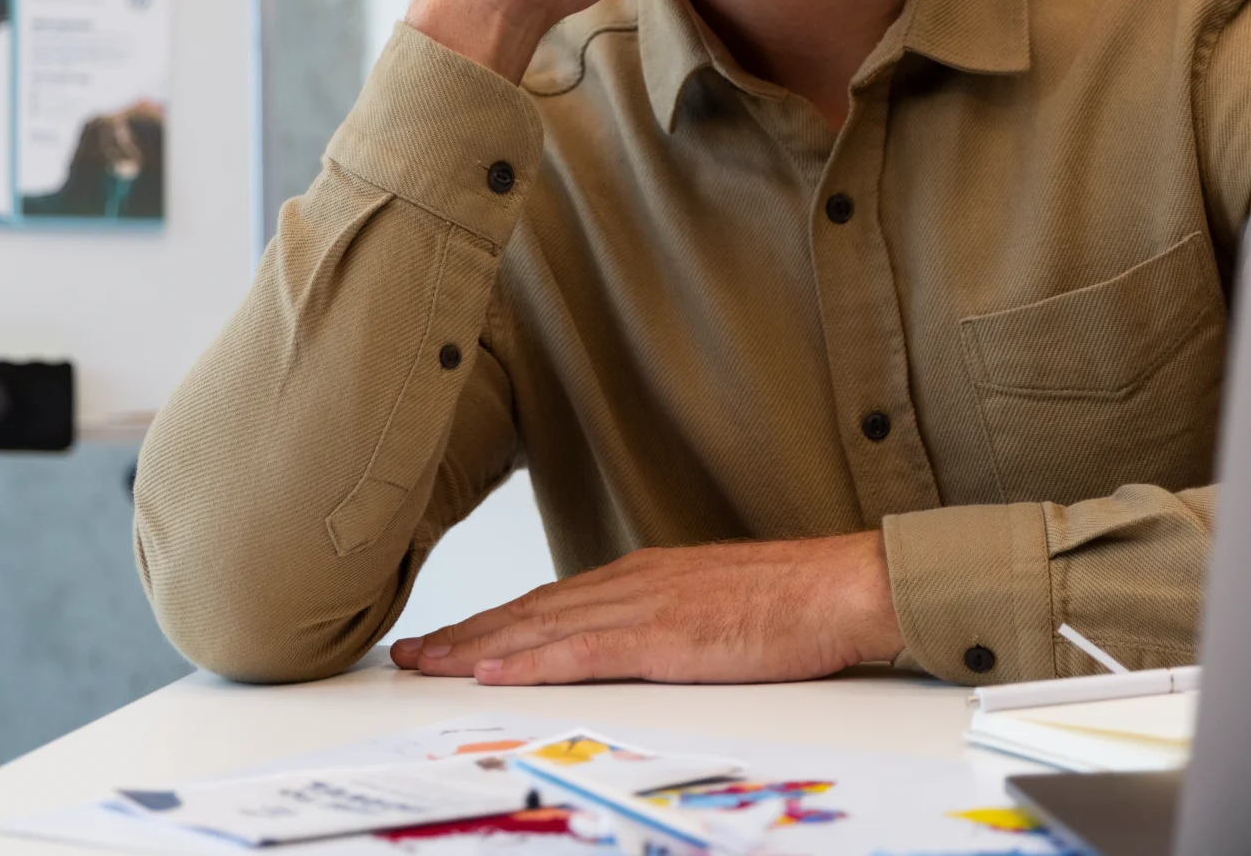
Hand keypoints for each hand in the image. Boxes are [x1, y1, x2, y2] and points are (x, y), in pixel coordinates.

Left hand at [386, 533, 900, 685]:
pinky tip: (491, 672)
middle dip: (463, 635)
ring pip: (538, 629)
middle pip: (527, 613)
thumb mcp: (712, 604)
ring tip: (425, 663)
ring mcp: (642, 608)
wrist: (841, 585)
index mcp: (640, 578)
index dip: (491, 624)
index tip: (448, 639)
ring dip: (475, 649)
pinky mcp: (662, 638)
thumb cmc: (792, 598)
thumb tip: (634, 645)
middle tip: (409, 653)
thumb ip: (665, 621)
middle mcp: (628, 584)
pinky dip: (529, 661)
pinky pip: (581, 652)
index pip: (547, 603)